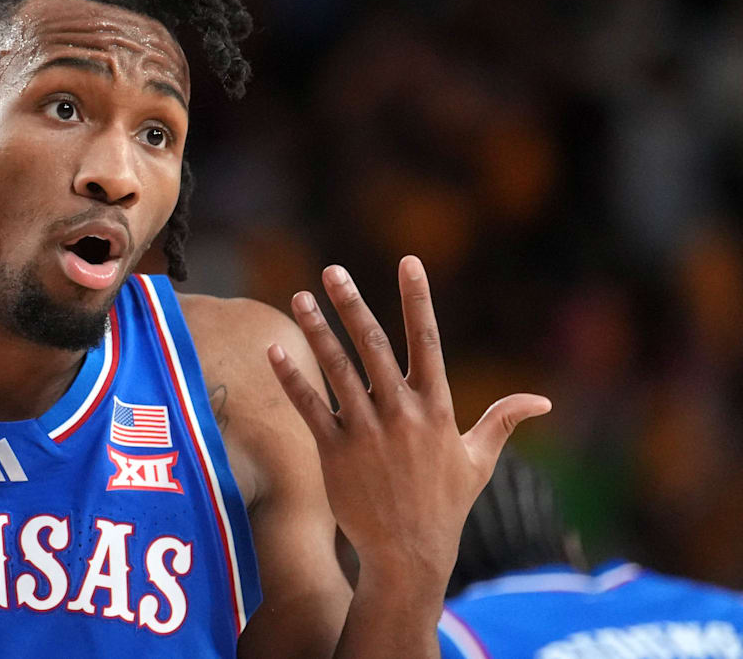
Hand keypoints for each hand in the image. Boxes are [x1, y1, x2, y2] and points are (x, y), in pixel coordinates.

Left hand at [267, 256, 549, 582]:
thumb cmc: (445, 505)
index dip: (418, 299)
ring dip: (315, 331)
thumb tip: (542, 400)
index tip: (408, 262)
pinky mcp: (335, 452)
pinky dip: (291, 378)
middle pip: (374, 346)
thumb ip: (502, 421)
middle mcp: (400, 413)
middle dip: (352, 305)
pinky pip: (309, 407)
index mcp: (436, 408)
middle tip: (333, 270)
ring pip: (336, 370)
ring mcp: (365, 432)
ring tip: (299, 298)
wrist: (408, 554)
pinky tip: (273, 352)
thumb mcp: (478, 460)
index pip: (428, 340)